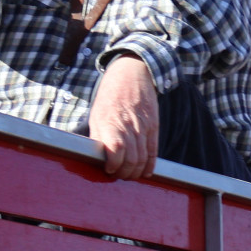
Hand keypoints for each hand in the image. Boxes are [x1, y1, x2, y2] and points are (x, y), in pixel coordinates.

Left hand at [89, 56, 158, 179]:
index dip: (114, 165)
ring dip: (136, 171)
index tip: (109, 169)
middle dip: (125, 173)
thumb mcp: (96, 115)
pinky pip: (153, 151)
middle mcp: (128, 126)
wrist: (132, 76)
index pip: (116, 150)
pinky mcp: (153, 126)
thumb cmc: (110, 97)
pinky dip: (150, 165)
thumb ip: (98, 137)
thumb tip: (96, 158)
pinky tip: (145, 172)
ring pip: (143, 158)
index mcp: (111, 123)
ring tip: (130, 174)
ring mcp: (143, 127)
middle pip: (131, 159)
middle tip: (120, 175)